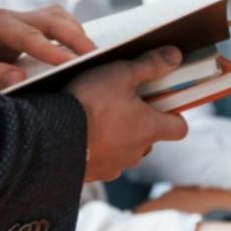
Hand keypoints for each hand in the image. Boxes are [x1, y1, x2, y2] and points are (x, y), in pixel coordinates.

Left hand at [0, 5, 98, 91]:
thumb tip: (18, 79)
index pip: (29, 35)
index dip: (51, 49)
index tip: (72, 64)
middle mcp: (7, 16)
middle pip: (50, 18)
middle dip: (74, 36)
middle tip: (97, 56)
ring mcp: (15, 21)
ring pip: (55, 17)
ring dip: (75, 32)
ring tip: (94, 54)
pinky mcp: (20, 31)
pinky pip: (51, 26)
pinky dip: (68, 35)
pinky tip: (79, 52)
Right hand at [66, 46, 189, 181]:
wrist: (50, 137)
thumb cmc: (88, 104)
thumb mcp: (120, 74)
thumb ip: (149, 65)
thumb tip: (175, 56)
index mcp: (150, 129)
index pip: (179, 128)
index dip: (173, 114)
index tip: (161, 101)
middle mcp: (136, 153)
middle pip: (149, 138)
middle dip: (139, 123)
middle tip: (120, 103)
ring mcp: (114, 167)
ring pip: (124, 150)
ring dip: (116, 137)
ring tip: (95, 118)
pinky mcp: (92, 175)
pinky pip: (101, 160)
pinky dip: (96, 148)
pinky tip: (80, 133)